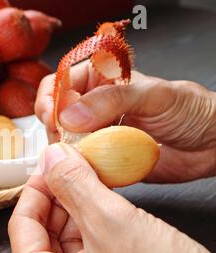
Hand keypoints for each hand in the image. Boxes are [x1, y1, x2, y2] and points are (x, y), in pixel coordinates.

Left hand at [8, 144, 215, 252]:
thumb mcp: (114, 225)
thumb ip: (76, 186)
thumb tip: (52, 158)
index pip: (22, 224)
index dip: (37, 187)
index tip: (50, 164)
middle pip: (41, 231)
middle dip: (59, 195)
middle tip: (72, 167)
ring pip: (64, 239)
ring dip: (76, 207)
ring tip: (90, 181)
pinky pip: (85, 251)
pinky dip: (92, 225)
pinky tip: (104, 205)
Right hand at [35, 61, 215, 182]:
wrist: (212, 145)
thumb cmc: (191, 110)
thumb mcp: (154, 95)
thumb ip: (112, 99)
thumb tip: (71, 114)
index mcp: (101, 81)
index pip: (61, 82)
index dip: (52, 97)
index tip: (54, 115)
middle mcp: (94, 108)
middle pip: (55, 114)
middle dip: (55, 127)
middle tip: (68, 138)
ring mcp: (96, 135)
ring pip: (63, 142)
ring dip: (64, 151)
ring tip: (81, 155)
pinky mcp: (102, 160)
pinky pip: (79, 165)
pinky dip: (76, 170)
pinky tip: (83, 171)